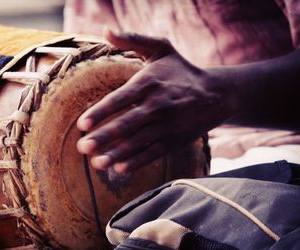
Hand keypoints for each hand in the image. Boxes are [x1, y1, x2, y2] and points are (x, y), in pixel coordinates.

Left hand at [76, 29, 235, 173]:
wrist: (216, 94)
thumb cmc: (181, 71)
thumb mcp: (161, 48)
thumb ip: (132, 39)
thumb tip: (105, 30)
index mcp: (150, 82)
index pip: (121, 99)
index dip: (101, 112)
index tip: (82, 124)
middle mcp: (159, 105)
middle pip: (127, 123)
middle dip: (104, 137)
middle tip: (82, 147)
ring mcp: (168, 126)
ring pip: (138, 142)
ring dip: (116, 154)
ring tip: (97, 163)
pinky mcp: (174, 141)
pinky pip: (154, 153)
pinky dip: (138, 162)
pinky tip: (120, 169)